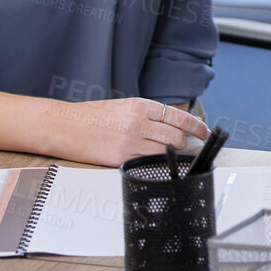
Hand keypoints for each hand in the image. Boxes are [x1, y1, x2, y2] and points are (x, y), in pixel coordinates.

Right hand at [50, 97, 211, 166]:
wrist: (64, 126)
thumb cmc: (91, 116)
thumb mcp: (123, 107)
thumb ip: (146, 115)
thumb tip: (168, 125)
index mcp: (141, 106)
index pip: (178, 116)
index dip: (196, 126)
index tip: (205, 132)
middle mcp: (139, 122)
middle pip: (176, 135)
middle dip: (186, 143)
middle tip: (189, 147)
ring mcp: (131, 140)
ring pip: (164, 150)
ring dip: (173, 154)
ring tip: (173, 156)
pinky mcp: (121, 158)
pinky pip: (147, 163)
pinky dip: (156, 163)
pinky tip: (157, 164)